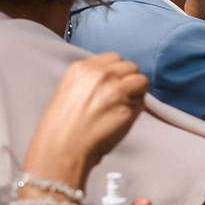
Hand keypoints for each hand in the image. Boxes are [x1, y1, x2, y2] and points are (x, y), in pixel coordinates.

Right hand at [28, 53, 147, 176]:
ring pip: (141, 80)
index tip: (114, 83)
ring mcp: (116, 90)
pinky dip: (137, 108)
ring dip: (137, 92)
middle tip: (120, 96)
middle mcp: (101, 74)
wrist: (63, 145)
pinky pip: (142, 101)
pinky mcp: (128, 107)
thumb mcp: (71, 89)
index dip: (117, 71)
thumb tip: (115, 78)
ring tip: (122, 106)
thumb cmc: (64, 124)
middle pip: (131, 67)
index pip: (114, 58)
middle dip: (129, 80)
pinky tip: (121, 117)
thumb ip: (93, 79)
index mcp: (82, 68)